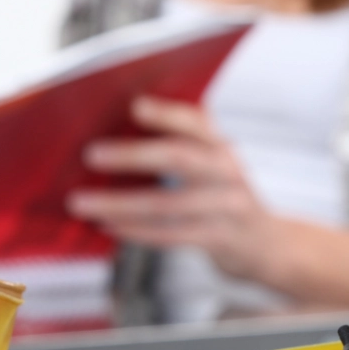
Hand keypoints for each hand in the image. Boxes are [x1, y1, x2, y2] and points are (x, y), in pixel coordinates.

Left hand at [67, 96, 282, 278]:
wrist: (267, 244)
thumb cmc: (224, 197)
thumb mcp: (214, 165)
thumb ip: (181, 147)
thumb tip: (113, 133)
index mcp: (222, 147)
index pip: (197, 123)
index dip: (167, 114)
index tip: (134, 105)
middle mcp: (228, 173)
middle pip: (180, 158)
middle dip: (132, 155)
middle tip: (91, 154)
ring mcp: (227, 207)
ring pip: (167, 205)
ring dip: (119, 204)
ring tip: (81, 203)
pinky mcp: (220, 239)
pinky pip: (170, 236)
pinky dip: (135, 232)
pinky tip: (107, 226)